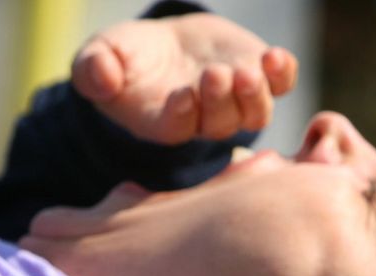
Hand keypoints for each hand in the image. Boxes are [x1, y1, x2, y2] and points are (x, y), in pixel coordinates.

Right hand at [71, 13, 298, 144]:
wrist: (165, 46)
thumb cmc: (126, 58)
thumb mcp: (99, 57)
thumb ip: (93, 70)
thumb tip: (101, 78)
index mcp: (164, 123)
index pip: (177, 129)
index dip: (182, 115)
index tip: (181, 95)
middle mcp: (204, 121)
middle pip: (219, 123)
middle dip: (218, 100)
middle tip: (213, 75)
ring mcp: (236, 102)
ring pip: (253, 112)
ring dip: (253, 94)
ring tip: (248, 72)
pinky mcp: (259, 78)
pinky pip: (279, 85)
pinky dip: (282, 74)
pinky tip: (275, 57)